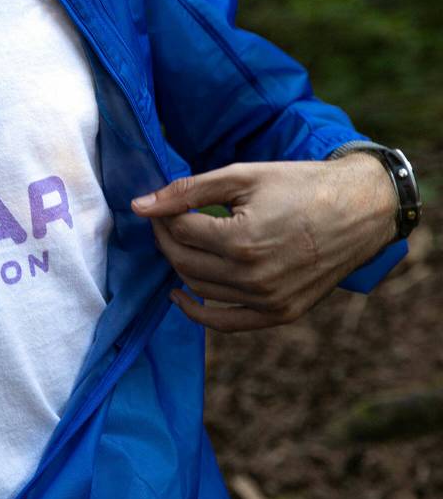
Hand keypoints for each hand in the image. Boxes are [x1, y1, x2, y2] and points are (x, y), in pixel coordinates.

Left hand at [131, 155, 396, 331]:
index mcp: (242, 240)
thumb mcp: (242, 176)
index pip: (179, 231)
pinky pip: (225, 322)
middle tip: (165, 221)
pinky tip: (180, 294)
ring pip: (199, 289)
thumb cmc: (300, 186)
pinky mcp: (280, 313)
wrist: (360, 209)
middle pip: (183, 261)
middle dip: (166, 239)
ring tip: (179, 243)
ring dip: (179, 267)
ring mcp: (267, 300)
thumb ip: (187, 190)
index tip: (161, 204)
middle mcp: (253, 276)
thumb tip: (138, 206)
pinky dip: (197, 312)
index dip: (163, 215)